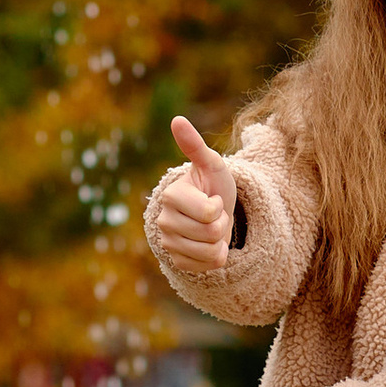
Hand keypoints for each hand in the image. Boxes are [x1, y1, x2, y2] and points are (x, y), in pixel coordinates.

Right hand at [157, 115, 237, 274]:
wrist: (214, 210)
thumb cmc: (212, 184)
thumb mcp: (211, 164)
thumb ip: (194, 145)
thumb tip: (177, 120)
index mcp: (171, 196)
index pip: (210, 213)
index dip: (219, 206)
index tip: (211, 198)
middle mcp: (164, 220)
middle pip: (212, 232)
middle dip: (221, 223)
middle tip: (213, 214)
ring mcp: (168, 243)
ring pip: (211, 252)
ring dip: (220, 240)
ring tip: (211, 227)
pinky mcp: (177, 262)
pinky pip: (208, 267)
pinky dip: (216, 257)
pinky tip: (208, 244)